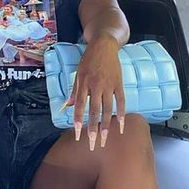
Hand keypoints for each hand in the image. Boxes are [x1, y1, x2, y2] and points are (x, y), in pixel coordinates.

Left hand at [63, 34, 125, 149]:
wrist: (104, 45)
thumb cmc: (89, 60)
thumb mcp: (78, 74)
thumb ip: (74, 92)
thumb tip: (66, 107)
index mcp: (84, 84)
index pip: (80, 106)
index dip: (79, 121)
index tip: (78, 134)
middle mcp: (96, 86)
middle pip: (94, 111)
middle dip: (93, 129)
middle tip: (93, 143)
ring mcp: (109, 85)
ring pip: (108, 109)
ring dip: (107, 126)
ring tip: (105, 139)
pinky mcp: (119, 84)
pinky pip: (121, 101)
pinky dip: (122, 114)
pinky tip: (121, 126)